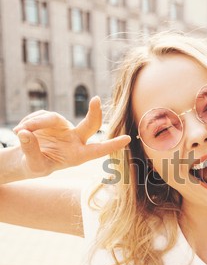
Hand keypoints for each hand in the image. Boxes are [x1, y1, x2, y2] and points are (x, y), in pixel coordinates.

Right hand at [13, 97, 130, 176]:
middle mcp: (75, 140)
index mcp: (77, 155)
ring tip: (21, 131)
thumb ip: (30, 150)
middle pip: (91, 124)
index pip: (99, 150)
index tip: (128, 139)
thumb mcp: (33, 163)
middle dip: (95, 112)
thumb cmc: (35, 165)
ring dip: (35, 123)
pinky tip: (21, 130)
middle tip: (97, 100)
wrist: (25, 157)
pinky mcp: (53, 120)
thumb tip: (25, 134)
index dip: (112, 144)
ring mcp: (65, 128)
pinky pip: (41, 115)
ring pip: (53, 118)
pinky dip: (29, 121)